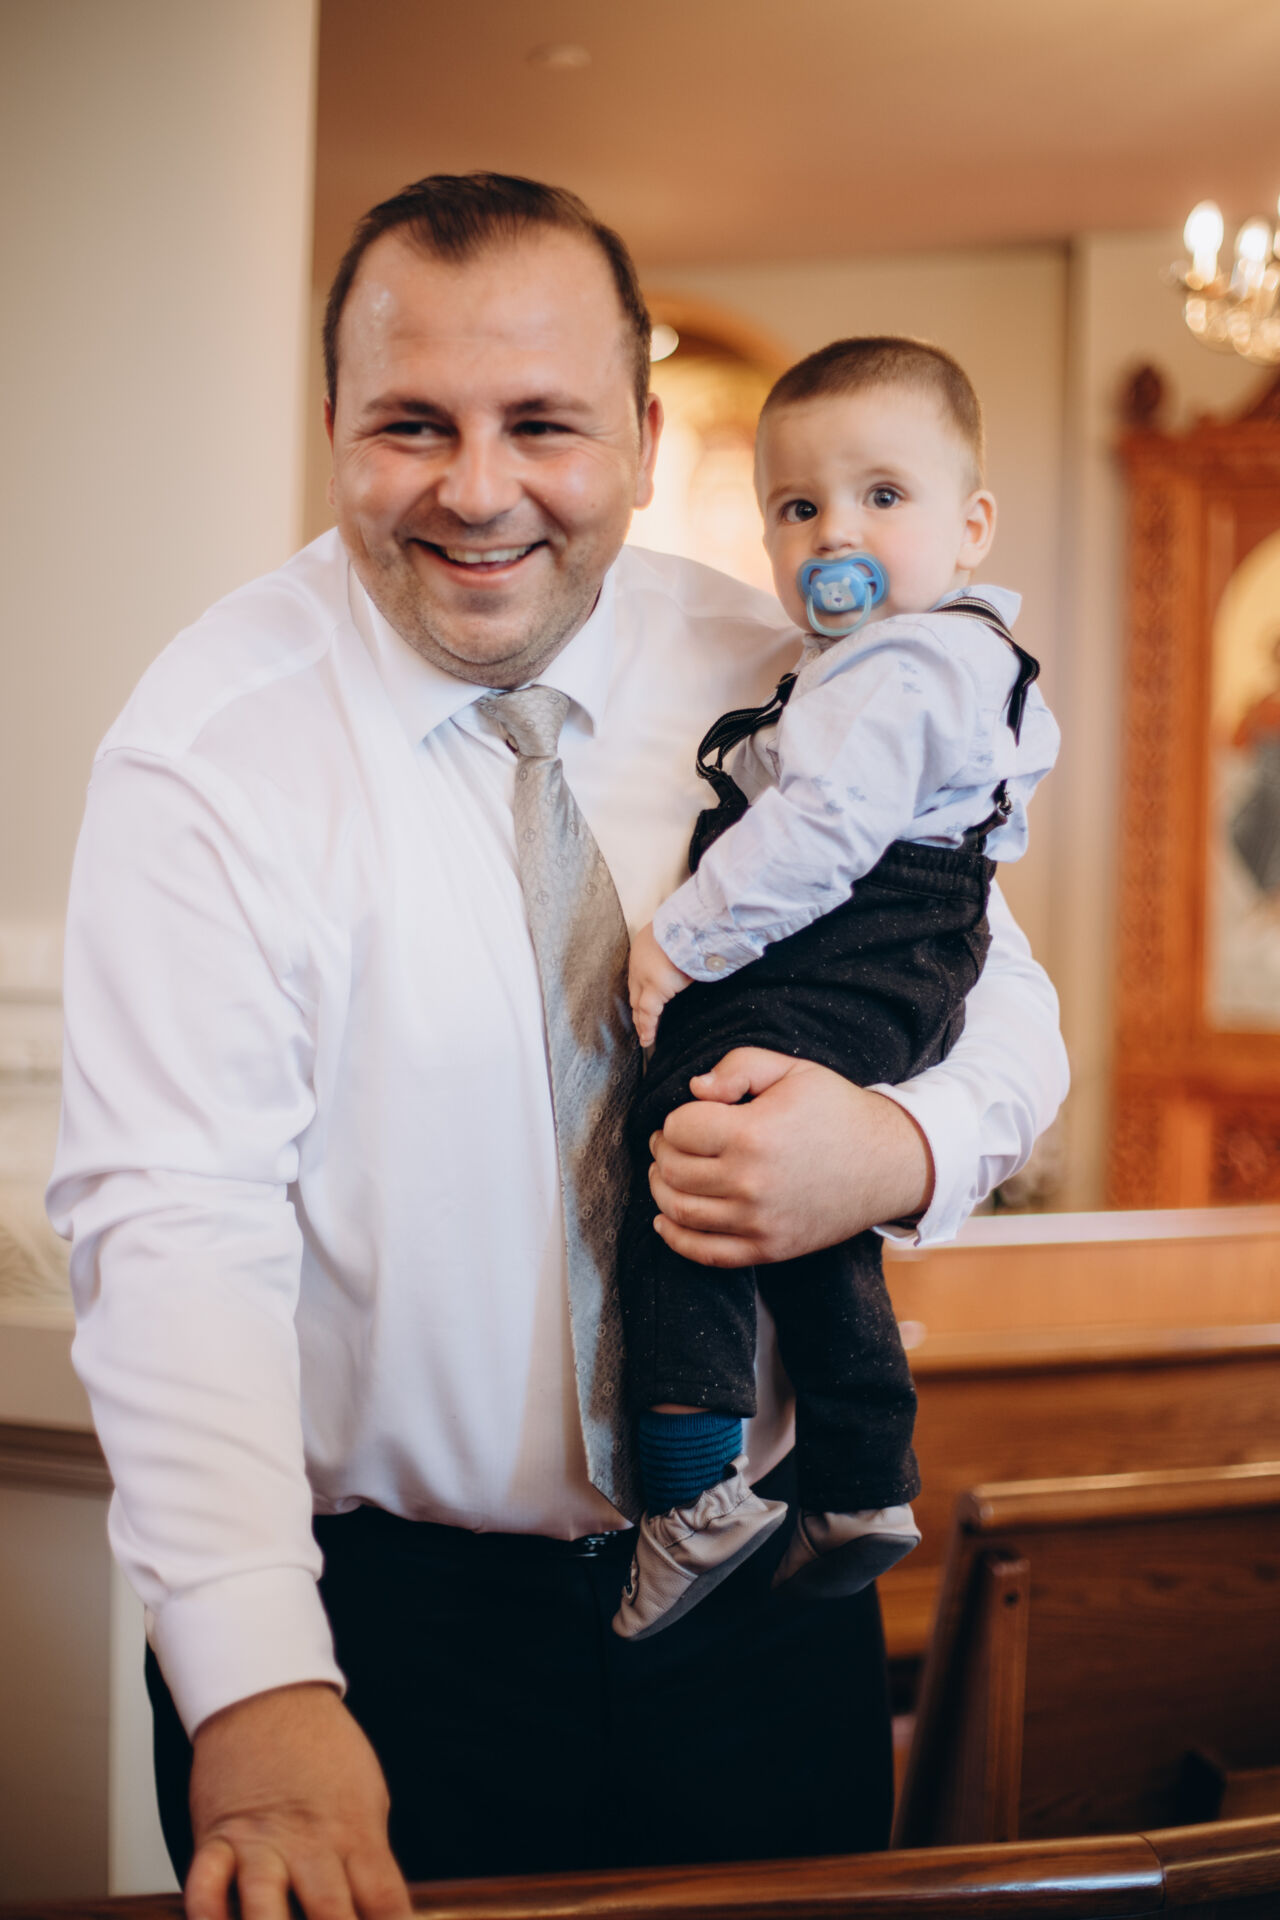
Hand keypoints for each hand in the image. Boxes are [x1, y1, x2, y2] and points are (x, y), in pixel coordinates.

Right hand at [185, 1684, 410, 1919]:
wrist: (269, 1695)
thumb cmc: (324, 1752)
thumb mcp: (367, 1799)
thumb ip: (369, 1862)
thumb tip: (383, 1919)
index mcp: (358, 1833)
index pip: (387, 1902)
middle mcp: (311, 1843)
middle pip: (331, 1914)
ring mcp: (261, 1842)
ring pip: (265, 1906)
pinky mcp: (217, 1836)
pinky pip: (205, 1885)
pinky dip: (206, 1916)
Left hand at [628, 921, 692, 1047]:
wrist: (692, 922)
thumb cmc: (694, 923)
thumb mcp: (685, 933)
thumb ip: (687, 945)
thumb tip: (702, 949)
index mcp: (646, 945)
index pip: (640, 973)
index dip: (641, 989)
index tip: (643, 1002)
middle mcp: (640, 961)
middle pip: (635, 991)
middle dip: (637, 1008)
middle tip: (640, 1023)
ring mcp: (646, 975)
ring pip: (640, 1005)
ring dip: (642, 1022)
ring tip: (645, 1037)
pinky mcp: (656, 988)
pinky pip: (649, 1014)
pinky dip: (648, 1028)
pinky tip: (648, 1040)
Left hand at [648, 1048, 934, 1266]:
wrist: (888, 1163)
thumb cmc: (837, 1110)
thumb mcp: (791, 1070)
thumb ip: (738, 1066)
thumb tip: (694, 1089)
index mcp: (754, 1134)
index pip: (680, 1128)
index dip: (676, 1118)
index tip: (688, 1115)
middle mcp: (751, 1183)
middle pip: (674, 1170)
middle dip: (663, 1152)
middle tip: (669, 1141)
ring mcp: (759, 1222)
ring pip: (681, 1211)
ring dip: (661, 1189)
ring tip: (667, 1172)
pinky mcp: (768, 1249)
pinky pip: (705, 1253)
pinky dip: (676, 1239)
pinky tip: (664, 1221)